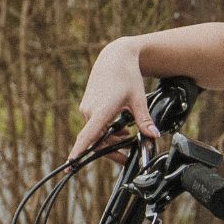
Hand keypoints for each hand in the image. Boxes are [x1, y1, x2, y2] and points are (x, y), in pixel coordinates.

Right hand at [68, 37, 165, 160]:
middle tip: (126, 158)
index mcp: (101, 110)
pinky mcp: (87, 107)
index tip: (70, 165)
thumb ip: (144, 120)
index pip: (88, 136)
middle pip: (97, 141)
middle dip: (111, 151)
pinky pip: (95, 126)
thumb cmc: (126, 76)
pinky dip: (107, 131)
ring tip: (128, 138)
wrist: (115, 58)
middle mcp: (90, 111)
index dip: (78, 152)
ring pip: (96, 134)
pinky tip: (121, 128)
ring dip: (111, 140)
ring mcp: (86, 109)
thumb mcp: (138, 99)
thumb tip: (153, 136)